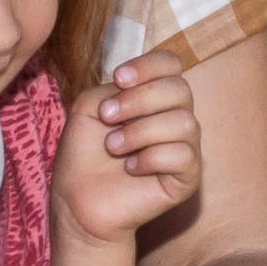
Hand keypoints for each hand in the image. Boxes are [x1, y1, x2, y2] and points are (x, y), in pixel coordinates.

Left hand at [55, 60, 204, 243]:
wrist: (78, 201)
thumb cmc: (84, 155)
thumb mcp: (89, 108)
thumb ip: (114, 89)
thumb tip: (139, 90)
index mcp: (154, 97)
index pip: (171, 64)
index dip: (149, 65)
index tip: (118, 78)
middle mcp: (175, 118)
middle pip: (180, 89)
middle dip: (138, 100)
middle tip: (108, 117)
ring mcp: (185, 147)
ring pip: (184, 122)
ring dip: (140, 132)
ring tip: (114, 147)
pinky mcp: (188, 178)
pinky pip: (183, 155)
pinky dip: (150, 159)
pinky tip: (131, 168)